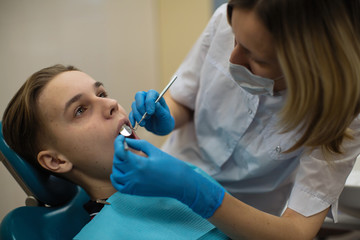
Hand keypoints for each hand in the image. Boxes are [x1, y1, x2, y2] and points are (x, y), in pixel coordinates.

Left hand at [110, 135, 224, 217]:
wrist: (180, 183)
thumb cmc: (170, 165)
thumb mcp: (154, 151)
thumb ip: (138, 144)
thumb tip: (126, 140)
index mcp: (139, 164)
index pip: (120, 151)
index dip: (118, 142)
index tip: (121, 137)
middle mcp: (134, 176)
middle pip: (117, 161)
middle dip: (119, 152)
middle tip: (125, 146)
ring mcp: (133, 185)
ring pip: (116, 173)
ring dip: (117, 164)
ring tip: (125, 158)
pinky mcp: (135, 191)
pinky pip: (119, 186)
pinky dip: (116, 178)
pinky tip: (121, 171)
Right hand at [129, 90, 173, 134]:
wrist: (161, 128)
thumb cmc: (165, 120)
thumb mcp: (165, 116)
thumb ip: (160, 109)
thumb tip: (156, 103)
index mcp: (156, 96)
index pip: (151, 93)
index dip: (149, 101)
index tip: (151, 112)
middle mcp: (147, 98)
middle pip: (139, 95)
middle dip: (140, 107)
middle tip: (146, 117)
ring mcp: (140, 105)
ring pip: (134, 105)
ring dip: (138, 115)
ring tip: (144, 123)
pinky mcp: (136, 112)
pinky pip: (131, 113)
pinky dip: (132, 119)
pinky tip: (135, 124)